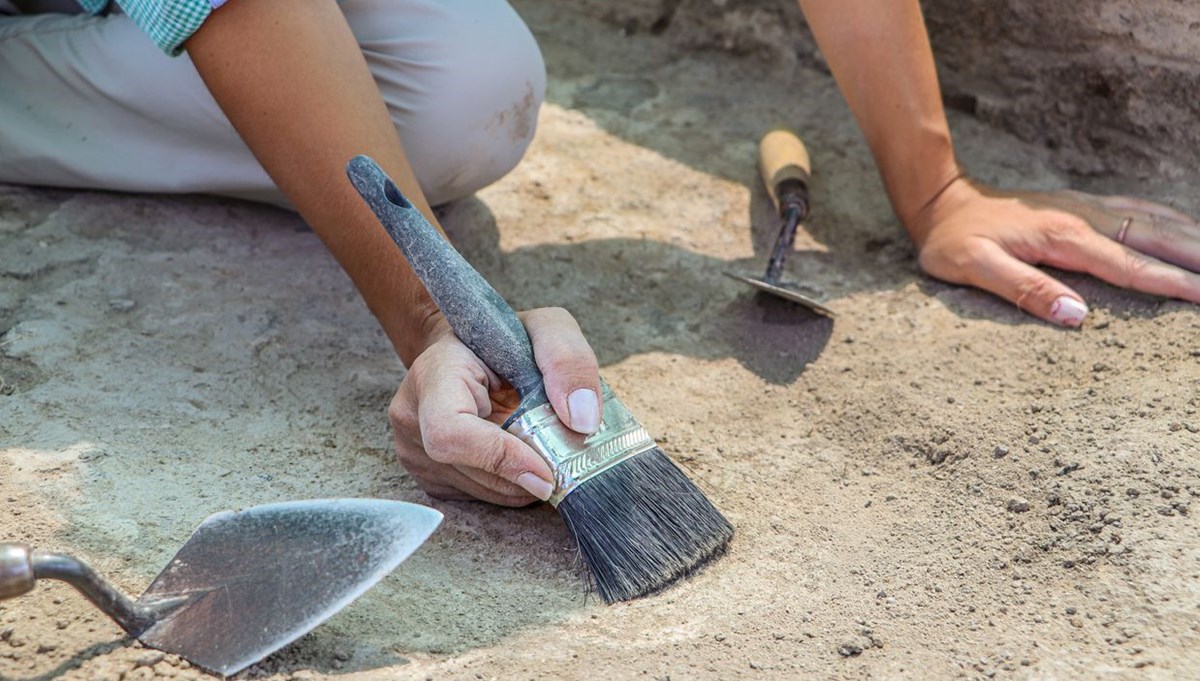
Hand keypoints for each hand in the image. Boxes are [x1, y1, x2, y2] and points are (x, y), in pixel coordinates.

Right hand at [388, 308, 601, 505]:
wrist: (465, 352)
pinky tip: (521, 458)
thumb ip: (568, 360)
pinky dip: (511, 486)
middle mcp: (411, 416)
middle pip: (472, 471)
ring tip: (541, 451)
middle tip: (560, 458)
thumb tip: (583, 420)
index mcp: (433, 373)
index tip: (546, 472)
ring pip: (480, 492)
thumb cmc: (501, 339)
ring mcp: (412, 451)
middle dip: (525, 473)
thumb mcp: (545, 328)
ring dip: (522, 482)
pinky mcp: (428, 476)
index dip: (500, 459)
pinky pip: (478, 498)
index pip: (450, 433)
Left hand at [910, 178, 1199, 325]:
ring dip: (1191, 236)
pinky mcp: (1081, 205)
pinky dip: (1170, 220)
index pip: (1129, 266)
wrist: (942, 202)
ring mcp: (1085, 208)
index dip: (1170, 283)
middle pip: (1154, 238)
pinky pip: (1138, 209)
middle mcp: (1083, 218)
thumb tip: (1076, 315)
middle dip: (1196, 257)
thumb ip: (1023, 289)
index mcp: (1063, 238)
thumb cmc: (953, 240)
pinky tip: (1186, 229)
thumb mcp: (974, 268)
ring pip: (1153, 220)